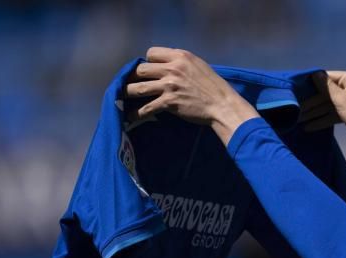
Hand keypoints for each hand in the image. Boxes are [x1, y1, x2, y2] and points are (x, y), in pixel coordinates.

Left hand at [126, 47, 258, 144]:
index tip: (149, 71)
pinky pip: (147, 107)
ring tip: (121, 97)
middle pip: (141, 69)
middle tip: (132, 84)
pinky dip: (136, 113)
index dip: (148, 62)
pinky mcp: (170, 102)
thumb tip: (165, 66)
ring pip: (139, 87)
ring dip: (128, 93)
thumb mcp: (199, 66)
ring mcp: (170, 85)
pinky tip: (131, 116)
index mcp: (180, 56)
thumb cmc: (214, 88)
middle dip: (134, 77)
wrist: (223, 106)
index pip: (152, 53)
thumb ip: (181, 63)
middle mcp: (173, 68)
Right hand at [304, 70, 345, 167]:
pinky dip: (324, 120)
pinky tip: (310, 127)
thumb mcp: (342, 100)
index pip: (326, 77)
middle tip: (295, 110)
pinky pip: (334, 114)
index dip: (311, 84)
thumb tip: (313, 74)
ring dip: (315, 113)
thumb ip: (326, 88)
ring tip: (299, 121)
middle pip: (326, 93)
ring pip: (329, 105)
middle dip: (311, 103)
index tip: (295, 90)